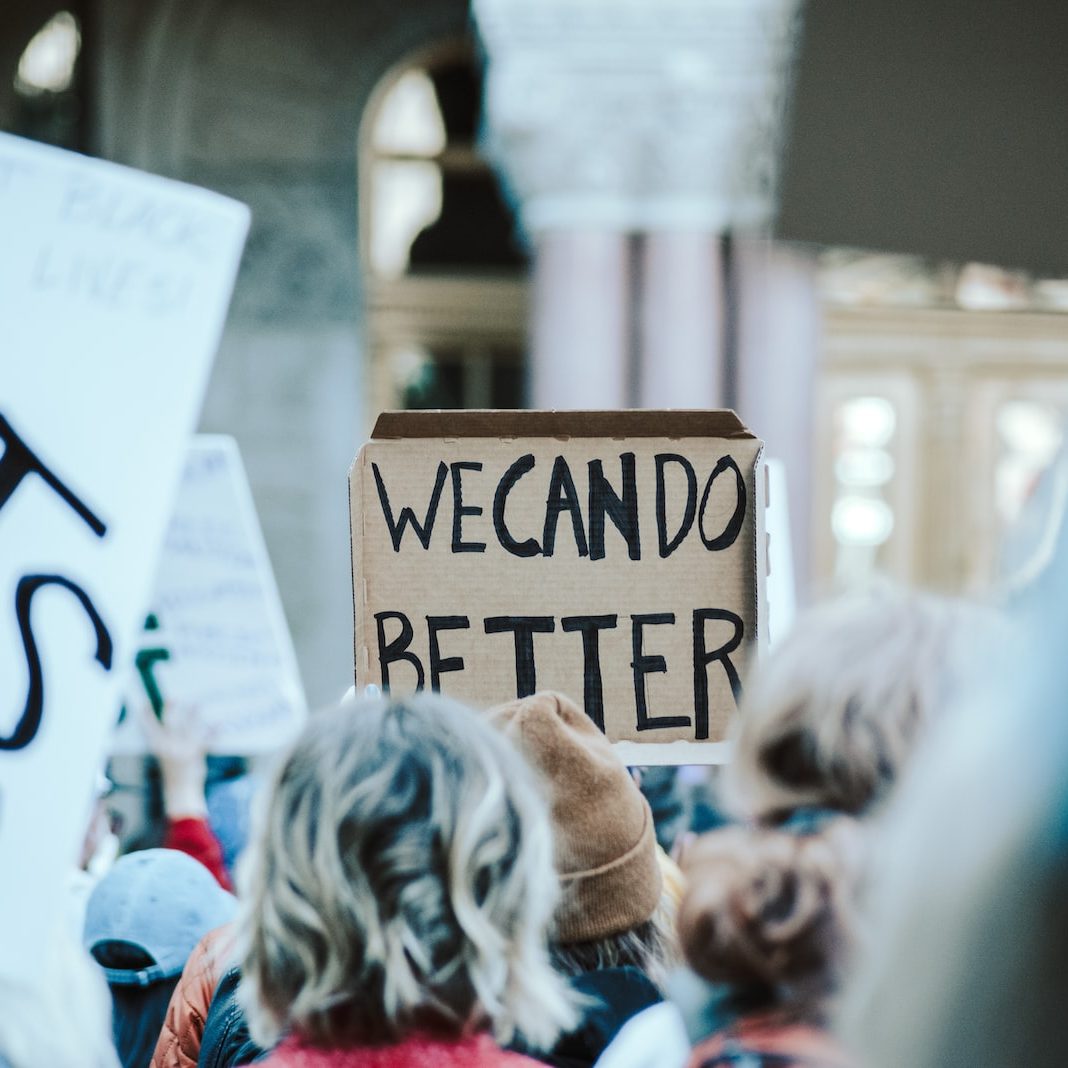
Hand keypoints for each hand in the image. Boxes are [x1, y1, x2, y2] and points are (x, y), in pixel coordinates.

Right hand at [138, 702, 212, 818]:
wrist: (181, 792)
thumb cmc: (175, 775)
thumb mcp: (167, 758)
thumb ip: (169, 744)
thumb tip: (174, 729)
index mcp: (159, 748)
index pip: (150, 729)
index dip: (147, 717)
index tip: (145, 705)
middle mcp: (168, 747)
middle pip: (169, 724)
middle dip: (170, 710)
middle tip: (173, 698)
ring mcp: (181, 750)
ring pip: (187, 727)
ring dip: (193, 715)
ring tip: (197, 704)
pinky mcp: (194, 754)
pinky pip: (206, 740)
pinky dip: (214, 732)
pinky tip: (220, 725)